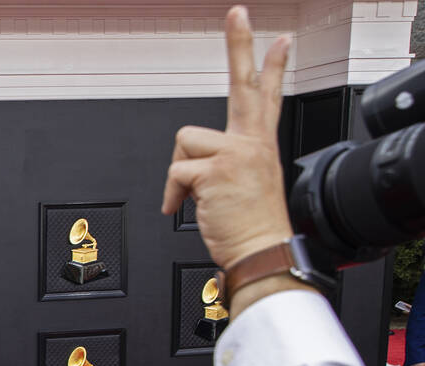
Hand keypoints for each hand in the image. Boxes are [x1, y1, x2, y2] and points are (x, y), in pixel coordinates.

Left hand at [162, 7, 293, 274]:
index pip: (266, 96)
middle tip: (237, 11)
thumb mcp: (241, 186)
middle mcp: (251, 143)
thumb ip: (222, 165)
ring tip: (197, 195)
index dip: (272, 65)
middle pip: (242, 85)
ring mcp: (236, 154)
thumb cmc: (249, 227)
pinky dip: (174, 194)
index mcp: (258, 145)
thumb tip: (192, 167)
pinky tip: (186, 207)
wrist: (260, 252)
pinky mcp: (217, 169)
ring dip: (180, 171)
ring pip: (185, 141)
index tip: (280, 37)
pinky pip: (176, 171)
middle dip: (239, 44)